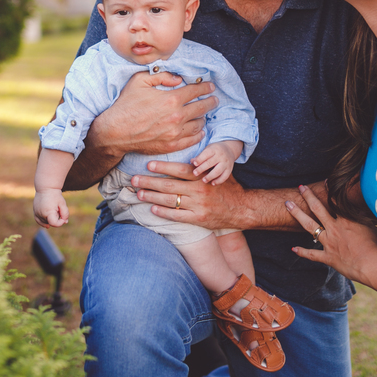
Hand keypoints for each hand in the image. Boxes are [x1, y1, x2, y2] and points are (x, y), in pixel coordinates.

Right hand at [33, 189, 68, 227]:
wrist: (46, 188)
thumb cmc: (55, 195)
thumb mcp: (63, 204)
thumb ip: (65, 214)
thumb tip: (65, 222)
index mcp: (48, 212)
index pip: (54, 224)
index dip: (60, 223)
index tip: (63, 218)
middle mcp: (41, 214)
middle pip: (50, 223)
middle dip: (56, 219)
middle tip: (58, 210)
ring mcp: (36, 213)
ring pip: (45, 222)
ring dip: (50, 220)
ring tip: (52, 210)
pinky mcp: (35, 212)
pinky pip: (39, 221)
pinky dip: (43, 223)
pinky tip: (48, 225)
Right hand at [89, 71, 217, 157]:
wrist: (115, 132)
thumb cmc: (126, 105)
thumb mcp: (139, 81)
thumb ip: (161, 76)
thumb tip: (178, 79)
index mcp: (171, 99)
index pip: (196, 90)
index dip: (205, 87)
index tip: (210, 86)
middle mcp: (177, 116)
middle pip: (202, 107)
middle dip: (210, 101)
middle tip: (214, 99)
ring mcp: (175, 133)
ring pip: (199, 124)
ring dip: (203, 117)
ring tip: (204, 114)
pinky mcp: (171, 145)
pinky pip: (192, 139)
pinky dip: (198, 133)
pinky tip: (199, 129)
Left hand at [131, 160, 247, 230]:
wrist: (242, 209)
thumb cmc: (227, 188)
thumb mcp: (216, 173)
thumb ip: (201, 167)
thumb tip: (185, 157)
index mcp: (202, 177)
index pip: (179, 170)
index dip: (163, 167)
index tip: (148, 165)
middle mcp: (199, 190)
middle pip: (170, 185)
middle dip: (150, 182)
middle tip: (134, 179)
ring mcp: (198, 206)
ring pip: (170, 201)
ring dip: (152, 197)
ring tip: (139, 193)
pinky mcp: (198, 219)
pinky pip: (177, 216)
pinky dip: (164, 213)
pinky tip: (152, 210)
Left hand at [190, 140, 240, 185]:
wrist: (230, 150)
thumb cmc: (214, 150)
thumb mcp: (208, 149)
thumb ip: (200, 156)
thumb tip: (191, 161)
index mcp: (214, 149)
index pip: (206, 154)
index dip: (200, 159)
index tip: (194, 164)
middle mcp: (221, 156)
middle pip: (211, 163)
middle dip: (202, 169)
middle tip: (195, 173)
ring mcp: (226, 163)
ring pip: (218, 171)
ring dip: (210, 176)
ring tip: (203, 180)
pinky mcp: (229, 169)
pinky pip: (225, 176)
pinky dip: (219, 181)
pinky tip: (213, 183)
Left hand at [286, 185, 376, 284]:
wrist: (370, 264)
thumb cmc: (375, 246)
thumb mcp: (372, 228)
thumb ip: (364, 220)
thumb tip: (363, 212)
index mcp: (346, 220)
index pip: (335, 201)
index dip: (329, 190)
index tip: (323, 182)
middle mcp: (334, 228)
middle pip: (317, 208)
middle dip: (308, 196)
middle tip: (300, 187)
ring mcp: (329, 242)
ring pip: (309, 226)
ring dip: (297, 214)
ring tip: (288, 204)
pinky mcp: (328, 257)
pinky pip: (312, 254)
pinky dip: (302, 252)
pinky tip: (293, 249)